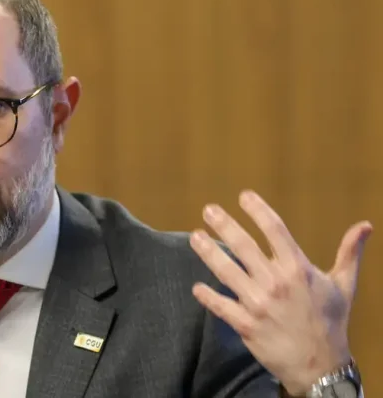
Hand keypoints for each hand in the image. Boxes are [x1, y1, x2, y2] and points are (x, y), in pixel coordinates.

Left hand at [189, 190, 371, 394]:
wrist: (321, 366)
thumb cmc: (331, 321)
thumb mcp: (344, 285)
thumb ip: (350, 253)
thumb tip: (365, 225)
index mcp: (298, 269)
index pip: (275, 230)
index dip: (258, 210)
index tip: (244, 196)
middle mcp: (275, 282)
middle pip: (243, 246)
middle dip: (224, 225)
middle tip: (209, 210)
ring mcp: (258, 304)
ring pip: (226, 272)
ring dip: (208, 253)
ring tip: (195, 237)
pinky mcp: (246, 325)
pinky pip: (221, 306)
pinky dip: (207, 296)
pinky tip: (196, 287)